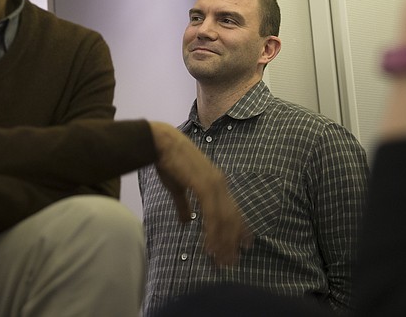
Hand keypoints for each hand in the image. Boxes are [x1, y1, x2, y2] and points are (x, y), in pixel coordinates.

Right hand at [149, 122, 251, 265]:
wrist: (161, 143)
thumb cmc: (169, 163)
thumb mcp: (178, 188)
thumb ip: (184, 205)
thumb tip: (187, 221)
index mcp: (216, 183)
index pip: (232, 211)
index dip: (239, 230)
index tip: (243, 247)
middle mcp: (220, 184)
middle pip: (232, 218)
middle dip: (232, 242)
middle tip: (231, 262)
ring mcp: (214, 184)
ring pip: (225, 219)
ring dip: (223, 242)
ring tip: (222, 260)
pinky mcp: (204, 185)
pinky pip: (212, 213)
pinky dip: (213, 231)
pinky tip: (210, 245)